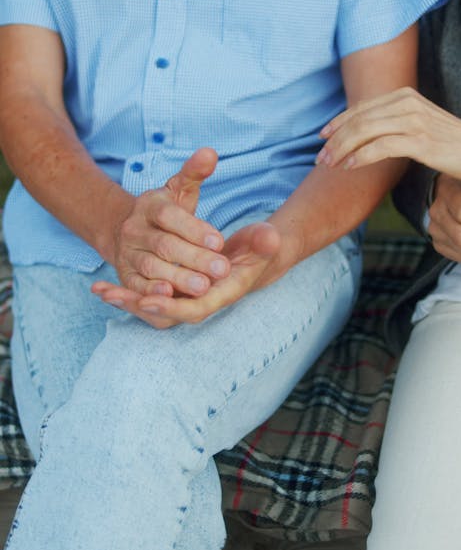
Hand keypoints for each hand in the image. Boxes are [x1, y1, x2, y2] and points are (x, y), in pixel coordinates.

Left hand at [93, 220, 280, 328]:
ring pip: (154, 306)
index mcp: (223, 293)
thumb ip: (264, 240)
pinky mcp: (177, 292)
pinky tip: (101, 286)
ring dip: (127, 300)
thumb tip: (270, 237)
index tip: (148, 300)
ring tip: (101, 290)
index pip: (195, 308)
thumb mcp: (262, 240)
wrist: (253, 256)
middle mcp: (203, 301)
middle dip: (141, 305)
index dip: (171, 307)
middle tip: (115, 295)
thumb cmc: (258, 247)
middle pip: (167, 312)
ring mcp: (187, 298)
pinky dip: (126, 293)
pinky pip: (148, 296)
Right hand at [94, 148, 230, 300]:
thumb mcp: (178, 190)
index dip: (194, 229)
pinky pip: (137, 284)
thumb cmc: (165, 213)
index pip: (171, 216)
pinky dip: (151, 291)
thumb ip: (194, 173)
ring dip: (177, 277)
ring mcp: (128, 253)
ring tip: (203, 287)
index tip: (220, 241)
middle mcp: (135, 229)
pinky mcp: (125, 275)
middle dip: (194, 258)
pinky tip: (170, 296)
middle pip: (164, 245)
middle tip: (222, 270)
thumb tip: (210, 153)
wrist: (124, 231)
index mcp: (151, 206)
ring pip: (152, 266)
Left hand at [316, 88, 460, 182]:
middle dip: (335, 139)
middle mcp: (407, 103)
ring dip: (342, 149)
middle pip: (359, 119)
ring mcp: (413, 120)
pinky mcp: (419, 140)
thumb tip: (360, 133)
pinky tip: (349, 166)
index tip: (322, 137)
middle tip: (321, 157)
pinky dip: (360, 157)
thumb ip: (391, 121)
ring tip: (330, 164)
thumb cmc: (444, 142)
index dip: (338, 122)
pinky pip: (380, 147)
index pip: (361, 107)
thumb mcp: (415, 123)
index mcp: (404, 95)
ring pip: (365, 131)